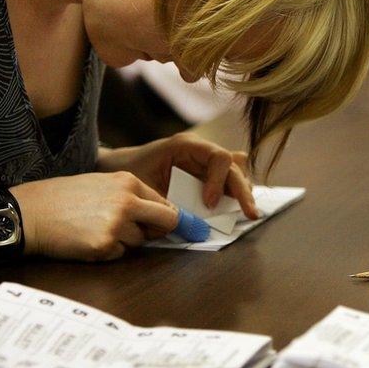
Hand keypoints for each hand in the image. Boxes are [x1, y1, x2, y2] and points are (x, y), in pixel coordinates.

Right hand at [11, 172, 178, 260]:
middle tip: (145, 234)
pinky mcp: (104, 245)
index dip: (169, 218)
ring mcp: (116, 224)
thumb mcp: (100, 184)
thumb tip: (161, 215)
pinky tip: (86, 240)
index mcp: (128, 182)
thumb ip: (130, 196)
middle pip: (167, 222)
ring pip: (139, 241)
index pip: (166, 204)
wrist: (28, 212)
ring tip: (95, 229)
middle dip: (159, 231)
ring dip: (124, 241)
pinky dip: (107, 252)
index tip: (175, 227)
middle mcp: (127, 201)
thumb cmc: (61, 198)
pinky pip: (119, 254)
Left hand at [96, 133, 258, 218]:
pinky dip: (235, 195)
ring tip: (248, 212)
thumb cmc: (128, 171)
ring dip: (242, 193)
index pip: (219, 157)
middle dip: (243, 191)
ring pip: (236, 174)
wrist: (118, 168)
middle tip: (251, 214)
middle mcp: (202, 153)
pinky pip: (228, 184)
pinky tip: (240, 208)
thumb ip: (165, 201)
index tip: (209, 203)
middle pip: (234, 168)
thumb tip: (190, 221)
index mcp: (187, 146)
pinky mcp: (206, 178)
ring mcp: (206, 165)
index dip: (219, 180)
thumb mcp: (143, 185)